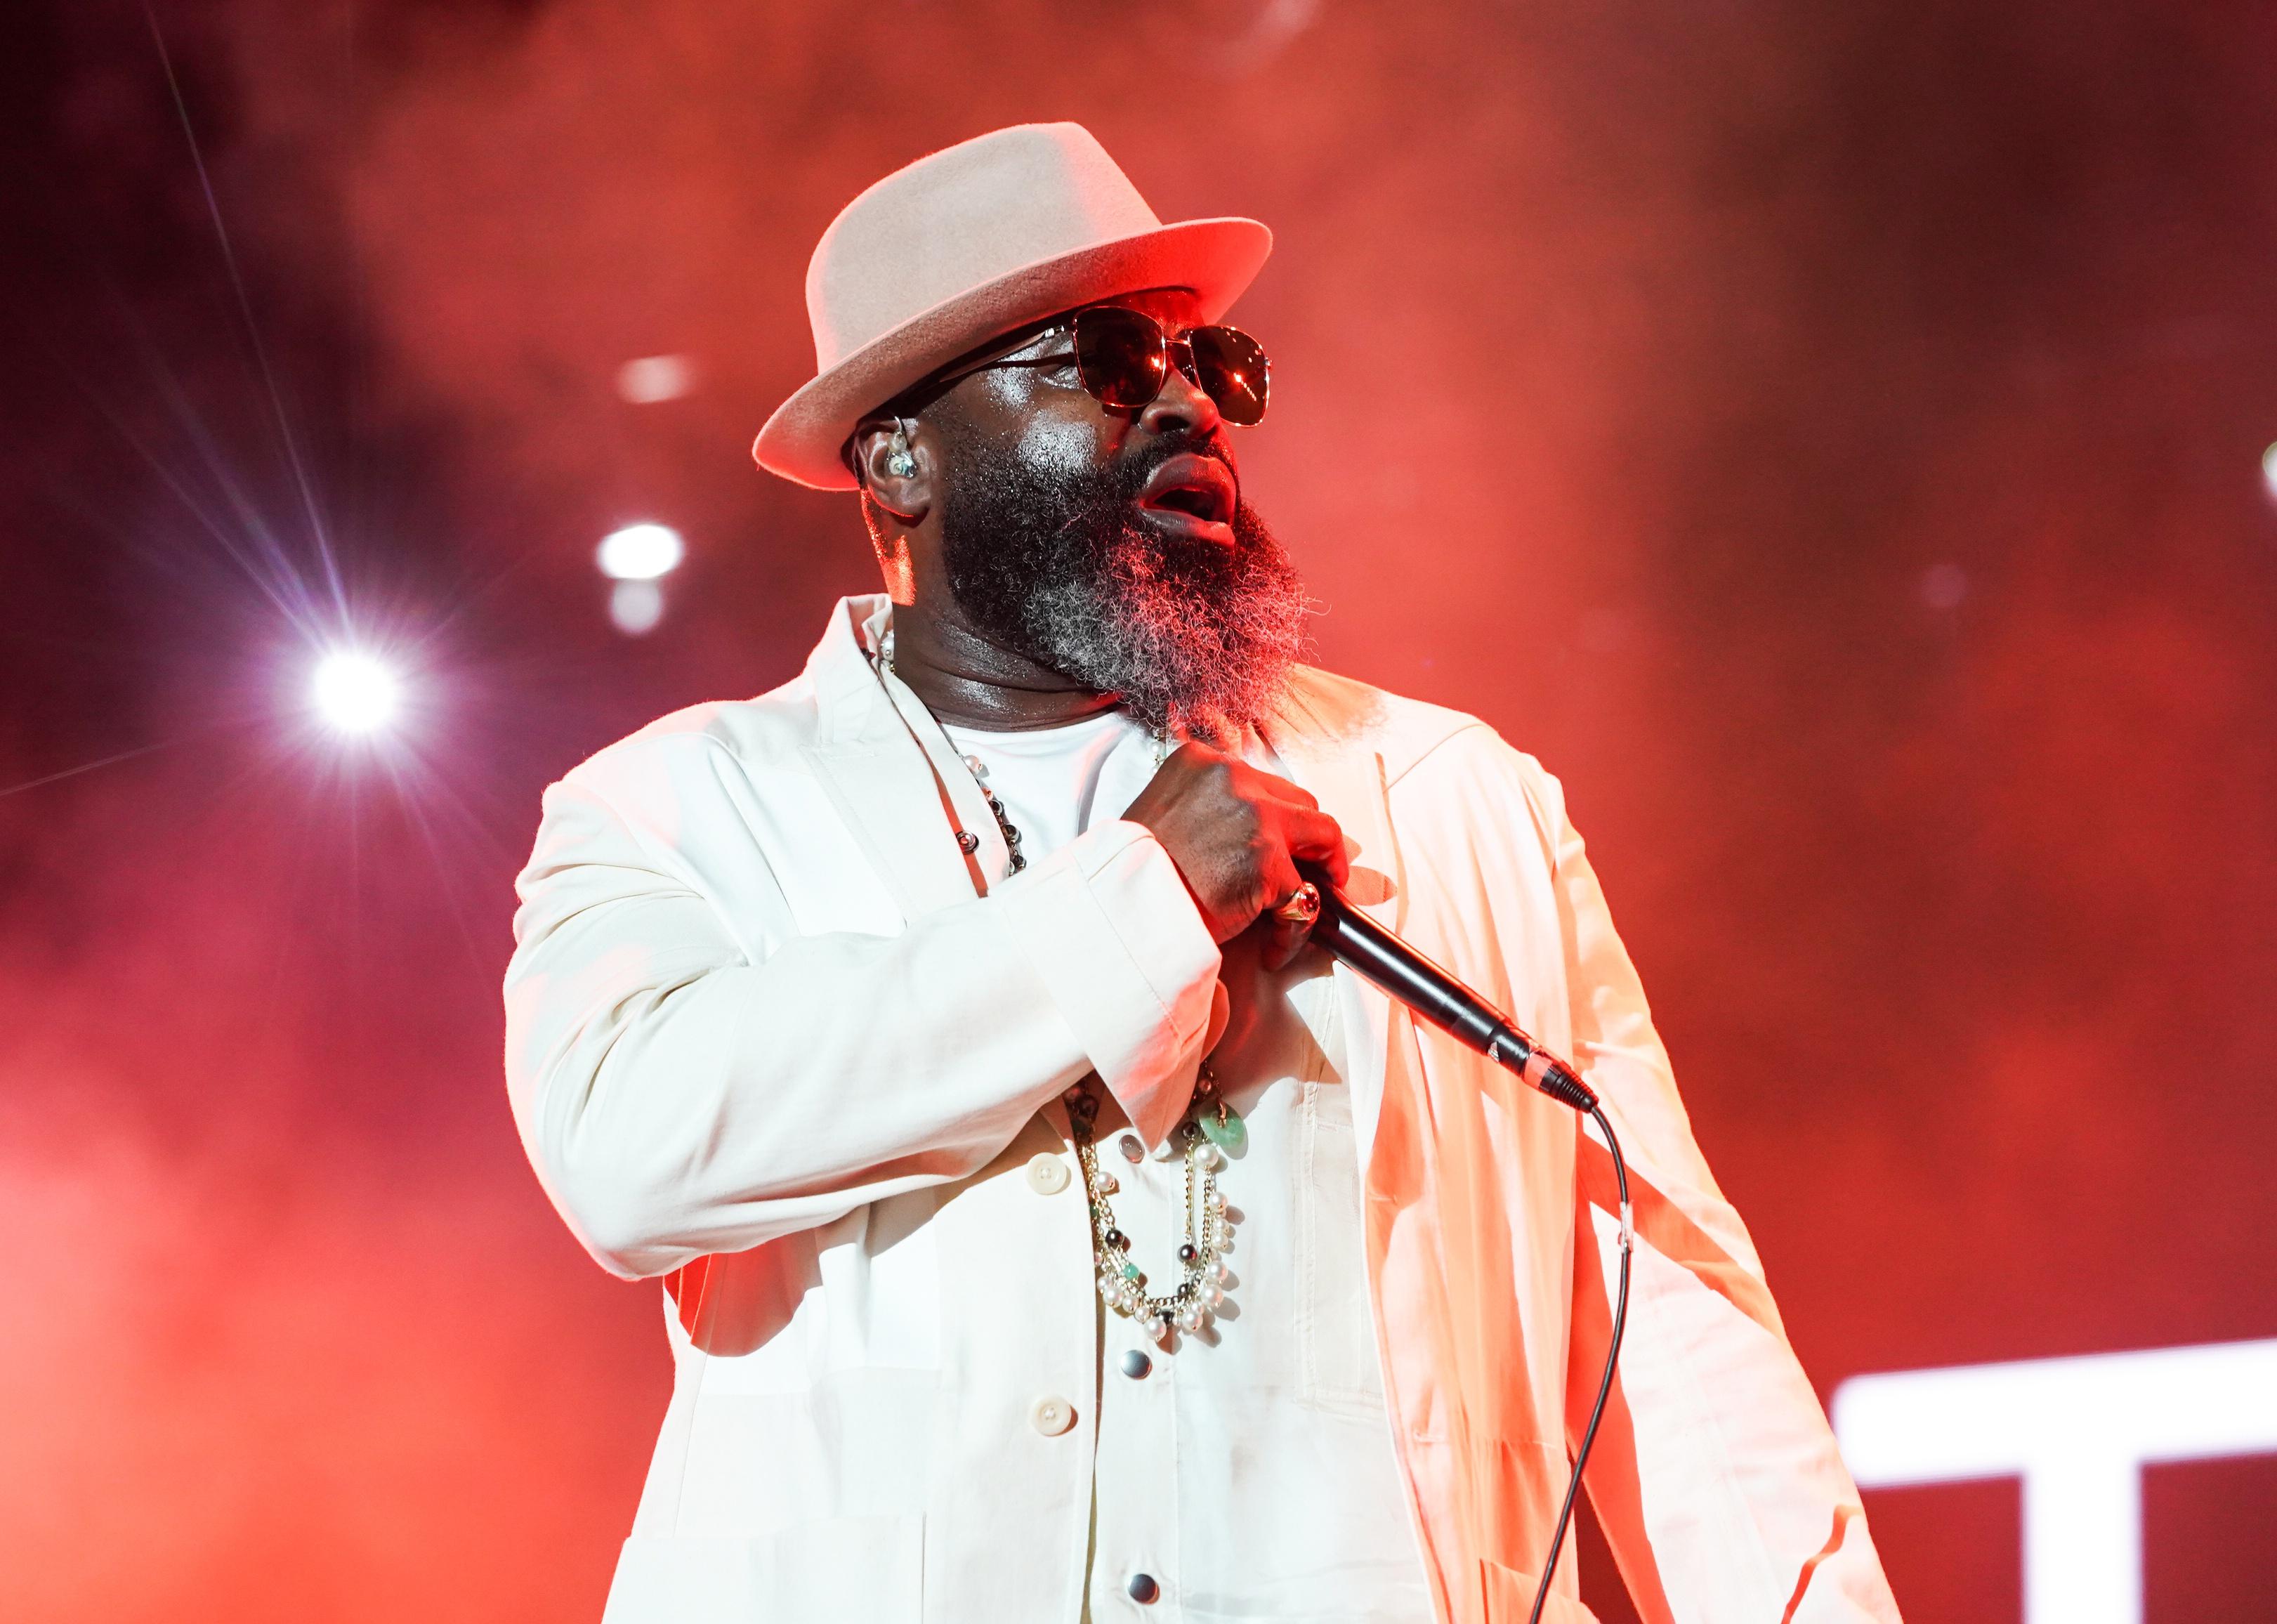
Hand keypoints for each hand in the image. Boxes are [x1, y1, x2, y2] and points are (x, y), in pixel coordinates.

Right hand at [1121, 743, 1348, 965]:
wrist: (1118, 909)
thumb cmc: (1133, 871)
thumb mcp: (1161, 811)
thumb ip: (1204, 806)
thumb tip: (1244, 831)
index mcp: (1202, 761)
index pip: (1262, 781)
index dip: (1278, 817)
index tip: (1281, 841)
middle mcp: (1233, 778)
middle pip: (1301, 802)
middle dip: (1305, 841)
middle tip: (1303, 874)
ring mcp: (1255, 818)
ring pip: (1323, 838)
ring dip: (1315, 876)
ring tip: (1299, 908)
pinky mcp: (1268, 863)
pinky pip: (1306, 897)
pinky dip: (1293, 928)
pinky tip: (1272, 948)